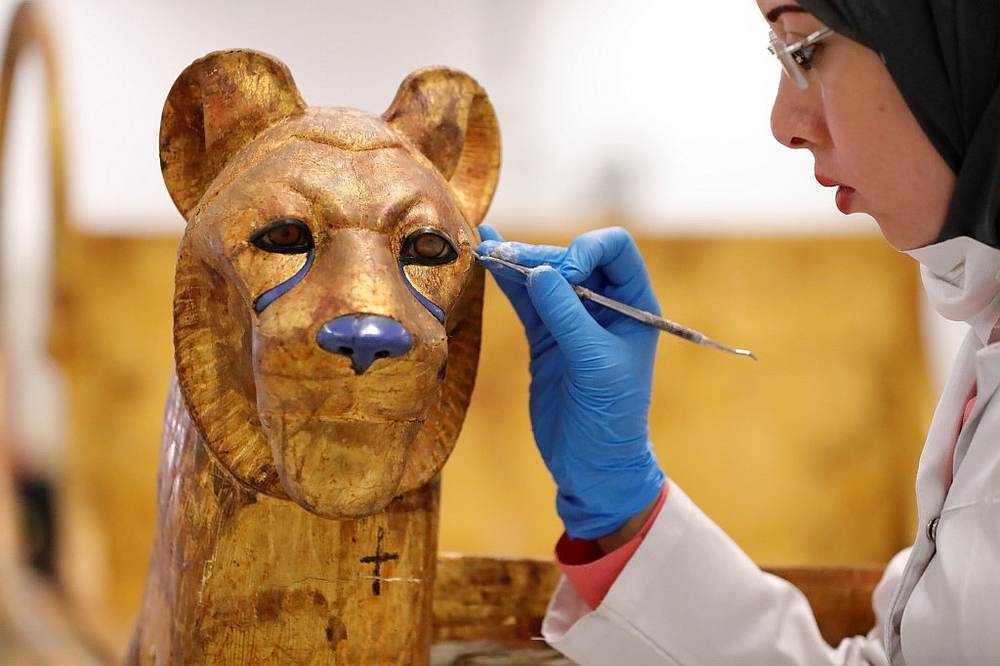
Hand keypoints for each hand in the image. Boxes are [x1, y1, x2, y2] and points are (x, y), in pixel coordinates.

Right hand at [477, 224, 664, 540]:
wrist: (592, 464)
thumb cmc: (610, 416)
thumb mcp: (594, 364)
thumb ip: (567, 316)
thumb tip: (538, 272)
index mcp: (634, 303)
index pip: (614, 249)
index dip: (586, 250)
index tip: (565, 274)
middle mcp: (605, 304)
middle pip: (571, 258)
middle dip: (540, 254)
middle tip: (506, 257)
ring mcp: (573, 320)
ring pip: (544, 276)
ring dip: (516, 261)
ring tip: (485, 248)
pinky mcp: (546, 337)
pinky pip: (526, 300)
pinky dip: (507, 282)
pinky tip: (487, 259)